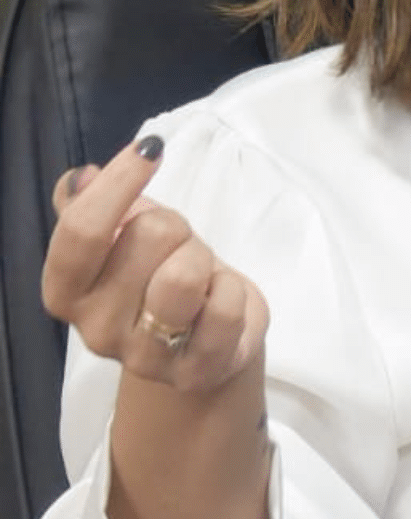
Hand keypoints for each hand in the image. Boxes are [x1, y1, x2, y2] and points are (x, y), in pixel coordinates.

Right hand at [42, 135, 268, 394]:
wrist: (205, 339)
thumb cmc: (156, 276)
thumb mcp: (121, 235)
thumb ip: (91, 204)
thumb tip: (82, 177)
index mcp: (66, 291)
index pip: (81, 231)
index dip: (120, 182)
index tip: (151, 149)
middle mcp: (96, 330)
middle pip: (149, 236)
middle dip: (175, 226)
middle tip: (177, 248)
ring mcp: (146, 358)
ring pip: (184, 273)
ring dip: (203, 257)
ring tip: (199, 274)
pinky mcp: (196, 372)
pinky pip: (225, 306)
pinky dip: (234, 289)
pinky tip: (221, 300)